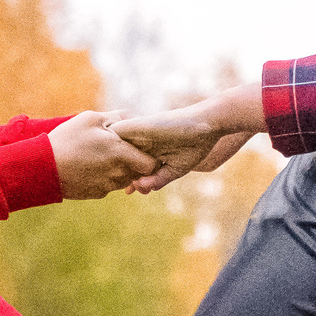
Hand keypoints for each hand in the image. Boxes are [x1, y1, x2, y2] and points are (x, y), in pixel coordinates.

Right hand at [49, 110, 157, 199]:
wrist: (43, 168)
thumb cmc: (67, 139)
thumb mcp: (91, 118)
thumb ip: (118, 117)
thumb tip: (135, 118)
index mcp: (120, 154)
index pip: (151, 164)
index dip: (149, 155)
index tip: (140, 146)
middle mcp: (118, 173)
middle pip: (140, 172)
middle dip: (135, 161)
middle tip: (121, 149)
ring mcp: (108, 186)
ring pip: (126, 179)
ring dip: (121, 169)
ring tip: (104, 156)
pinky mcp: (97, 194)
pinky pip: (110, 184)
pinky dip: (106, 176)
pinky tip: (92, 166)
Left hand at [116, 84, 264, 191]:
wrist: (207, 126)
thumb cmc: (194, 147)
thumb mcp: (174, 169)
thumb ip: (157, 180)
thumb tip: (140, 189)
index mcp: (147, 150)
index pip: (128, 165)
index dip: (125, 178)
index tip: (129, 191)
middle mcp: (140, 141)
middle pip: (116, 156)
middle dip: (115, 172)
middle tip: (123, 187)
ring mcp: (137, 132)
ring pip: (110, 144)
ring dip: (109, 159)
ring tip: (114, 176)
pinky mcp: (136, 125)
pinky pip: (113, 132)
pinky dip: (109, 144)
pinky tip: (111, 158)